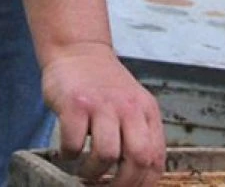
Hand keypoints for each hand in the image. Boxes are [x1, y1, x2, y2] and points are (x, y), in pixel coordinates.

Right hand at [41, 41, 166, 186]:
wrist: (79, 50)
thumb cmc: (104, 85)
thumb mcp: (133, 104)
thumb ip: (140, 133)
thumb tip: (140, 176)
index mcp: (147, 112)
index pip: (156, 159)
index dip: (143, 184)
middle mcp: (129, 108)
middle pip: (138, 159)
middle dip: (122, 185)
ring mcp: (102, 105)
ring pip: (107, 155)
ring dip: (93, 171)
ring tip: (85, 170)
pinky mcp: (75, 104)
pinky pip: (74, 143)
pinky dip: (69, 155)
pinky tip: (68, 152)